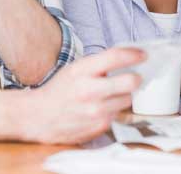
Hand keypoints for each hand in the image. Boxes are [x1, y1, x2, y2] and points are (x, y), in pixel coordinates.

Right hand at [20, 48, 144, 143]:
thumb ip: (97, 65)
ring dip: (123, 95)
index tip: (143, 54)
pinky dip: (113, 110)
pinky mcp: (99, 126)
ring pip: (127, 99)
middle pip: (131, 81)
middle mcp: (90, 90)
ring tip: (109, 95)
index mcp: (81, 71)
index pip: (115, 57)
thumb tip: (127, 58)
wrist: (37, 117)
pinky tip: (99, 108)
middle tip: (134, 77)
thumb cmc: (58, 91)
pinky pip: (117, 114)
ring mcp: (96, 111)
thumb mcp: (74, 70)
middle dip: (136, 78)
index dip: (134, 54)